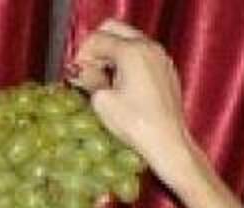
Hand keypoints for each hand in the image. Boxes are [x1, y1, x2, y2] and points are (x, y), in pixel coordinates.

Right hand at [70, 19, 197, 187]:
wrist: (167, 142)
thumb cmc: (135, 124)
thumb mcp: (102, 102)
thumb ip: (89, 79)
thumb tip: (80, 72)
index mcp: (131, 51)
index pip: (97, 38)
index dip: (81, 55)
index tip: (76, 74)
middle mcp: (149, 47)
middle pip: (114, 29)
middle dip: (97, 47)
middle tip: (88, 70)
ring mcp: (161, 57)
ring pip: (130, 40)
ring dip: (112, 53)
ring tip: (103, 80)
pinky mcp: (166, 70)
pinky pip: (142, 54)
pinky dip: (128, 62)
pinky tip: (121, 85)